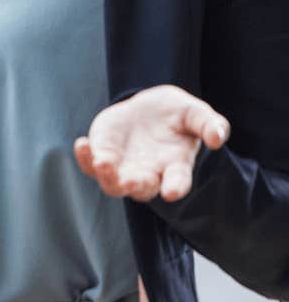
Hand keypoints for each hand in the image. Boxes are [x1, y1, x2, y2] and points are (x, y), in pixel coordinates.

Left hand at [75, 84, 229, 201]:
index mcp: (176, 166)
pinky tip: (82, 144)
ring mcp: (124, 167)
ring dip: (106, 176)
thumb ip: (209, 124)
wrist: (149, 108)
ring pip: (113, 184)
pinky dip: (85, 158)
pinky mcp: (103, 155)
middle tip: (131, 181)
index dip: (175, 187)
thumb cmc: (177, 114)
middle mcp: (149, 173)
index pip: (177, 181)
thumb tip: (219, 137)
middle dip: (136, 185)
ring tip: (102, 162)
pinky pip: (90, 164)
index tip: (172, 193)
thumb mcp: (196, 113)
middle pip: (142, 189)